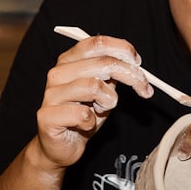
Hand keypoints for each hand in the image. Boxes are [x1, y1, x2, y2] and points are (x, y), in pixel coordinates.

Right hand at [36, 33, 152, 168]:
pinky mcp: (47, 116)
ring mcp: (50, 95)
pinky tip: (87, 124)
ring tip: (104, 108)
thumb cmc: (82, 116)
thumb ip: (112, 75)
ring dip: (109, 100)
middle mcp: (58, 73)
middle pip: (102, 63)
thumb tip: (133, 64)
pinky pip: (82, 114)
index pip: (96, 43)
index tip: (138, 63)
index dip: (122, 49)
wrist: (61, 146)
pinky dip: (92, 121)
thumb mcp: (103, 90)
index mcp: (69, 61)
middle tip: (143, 89)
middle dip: (130, 75)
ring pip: (93, 86)